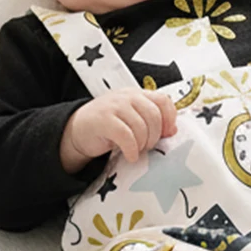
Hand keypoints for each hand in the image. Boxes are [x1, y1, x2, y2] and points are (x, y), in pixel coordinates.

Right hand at [62, 88, 176, 167]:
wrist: (77, 131)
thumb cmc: (108, 127)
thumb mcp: (132, 120)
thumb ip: (152, 121)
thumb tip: (173, 130)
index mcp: (137, 95)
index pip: (163, 101)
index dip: (169, 119)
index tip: (167, 134)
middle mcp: (127, 97)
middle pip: (154, 115)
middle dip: (155, 136)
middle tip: (147, 146)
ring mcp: (114, 106)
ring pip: (141, 127)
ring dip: (142, 144)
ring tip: (136, 150)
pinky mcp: (104, 120)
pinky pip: (127, 136)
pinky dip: (131, 149)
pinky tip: (129, 155)